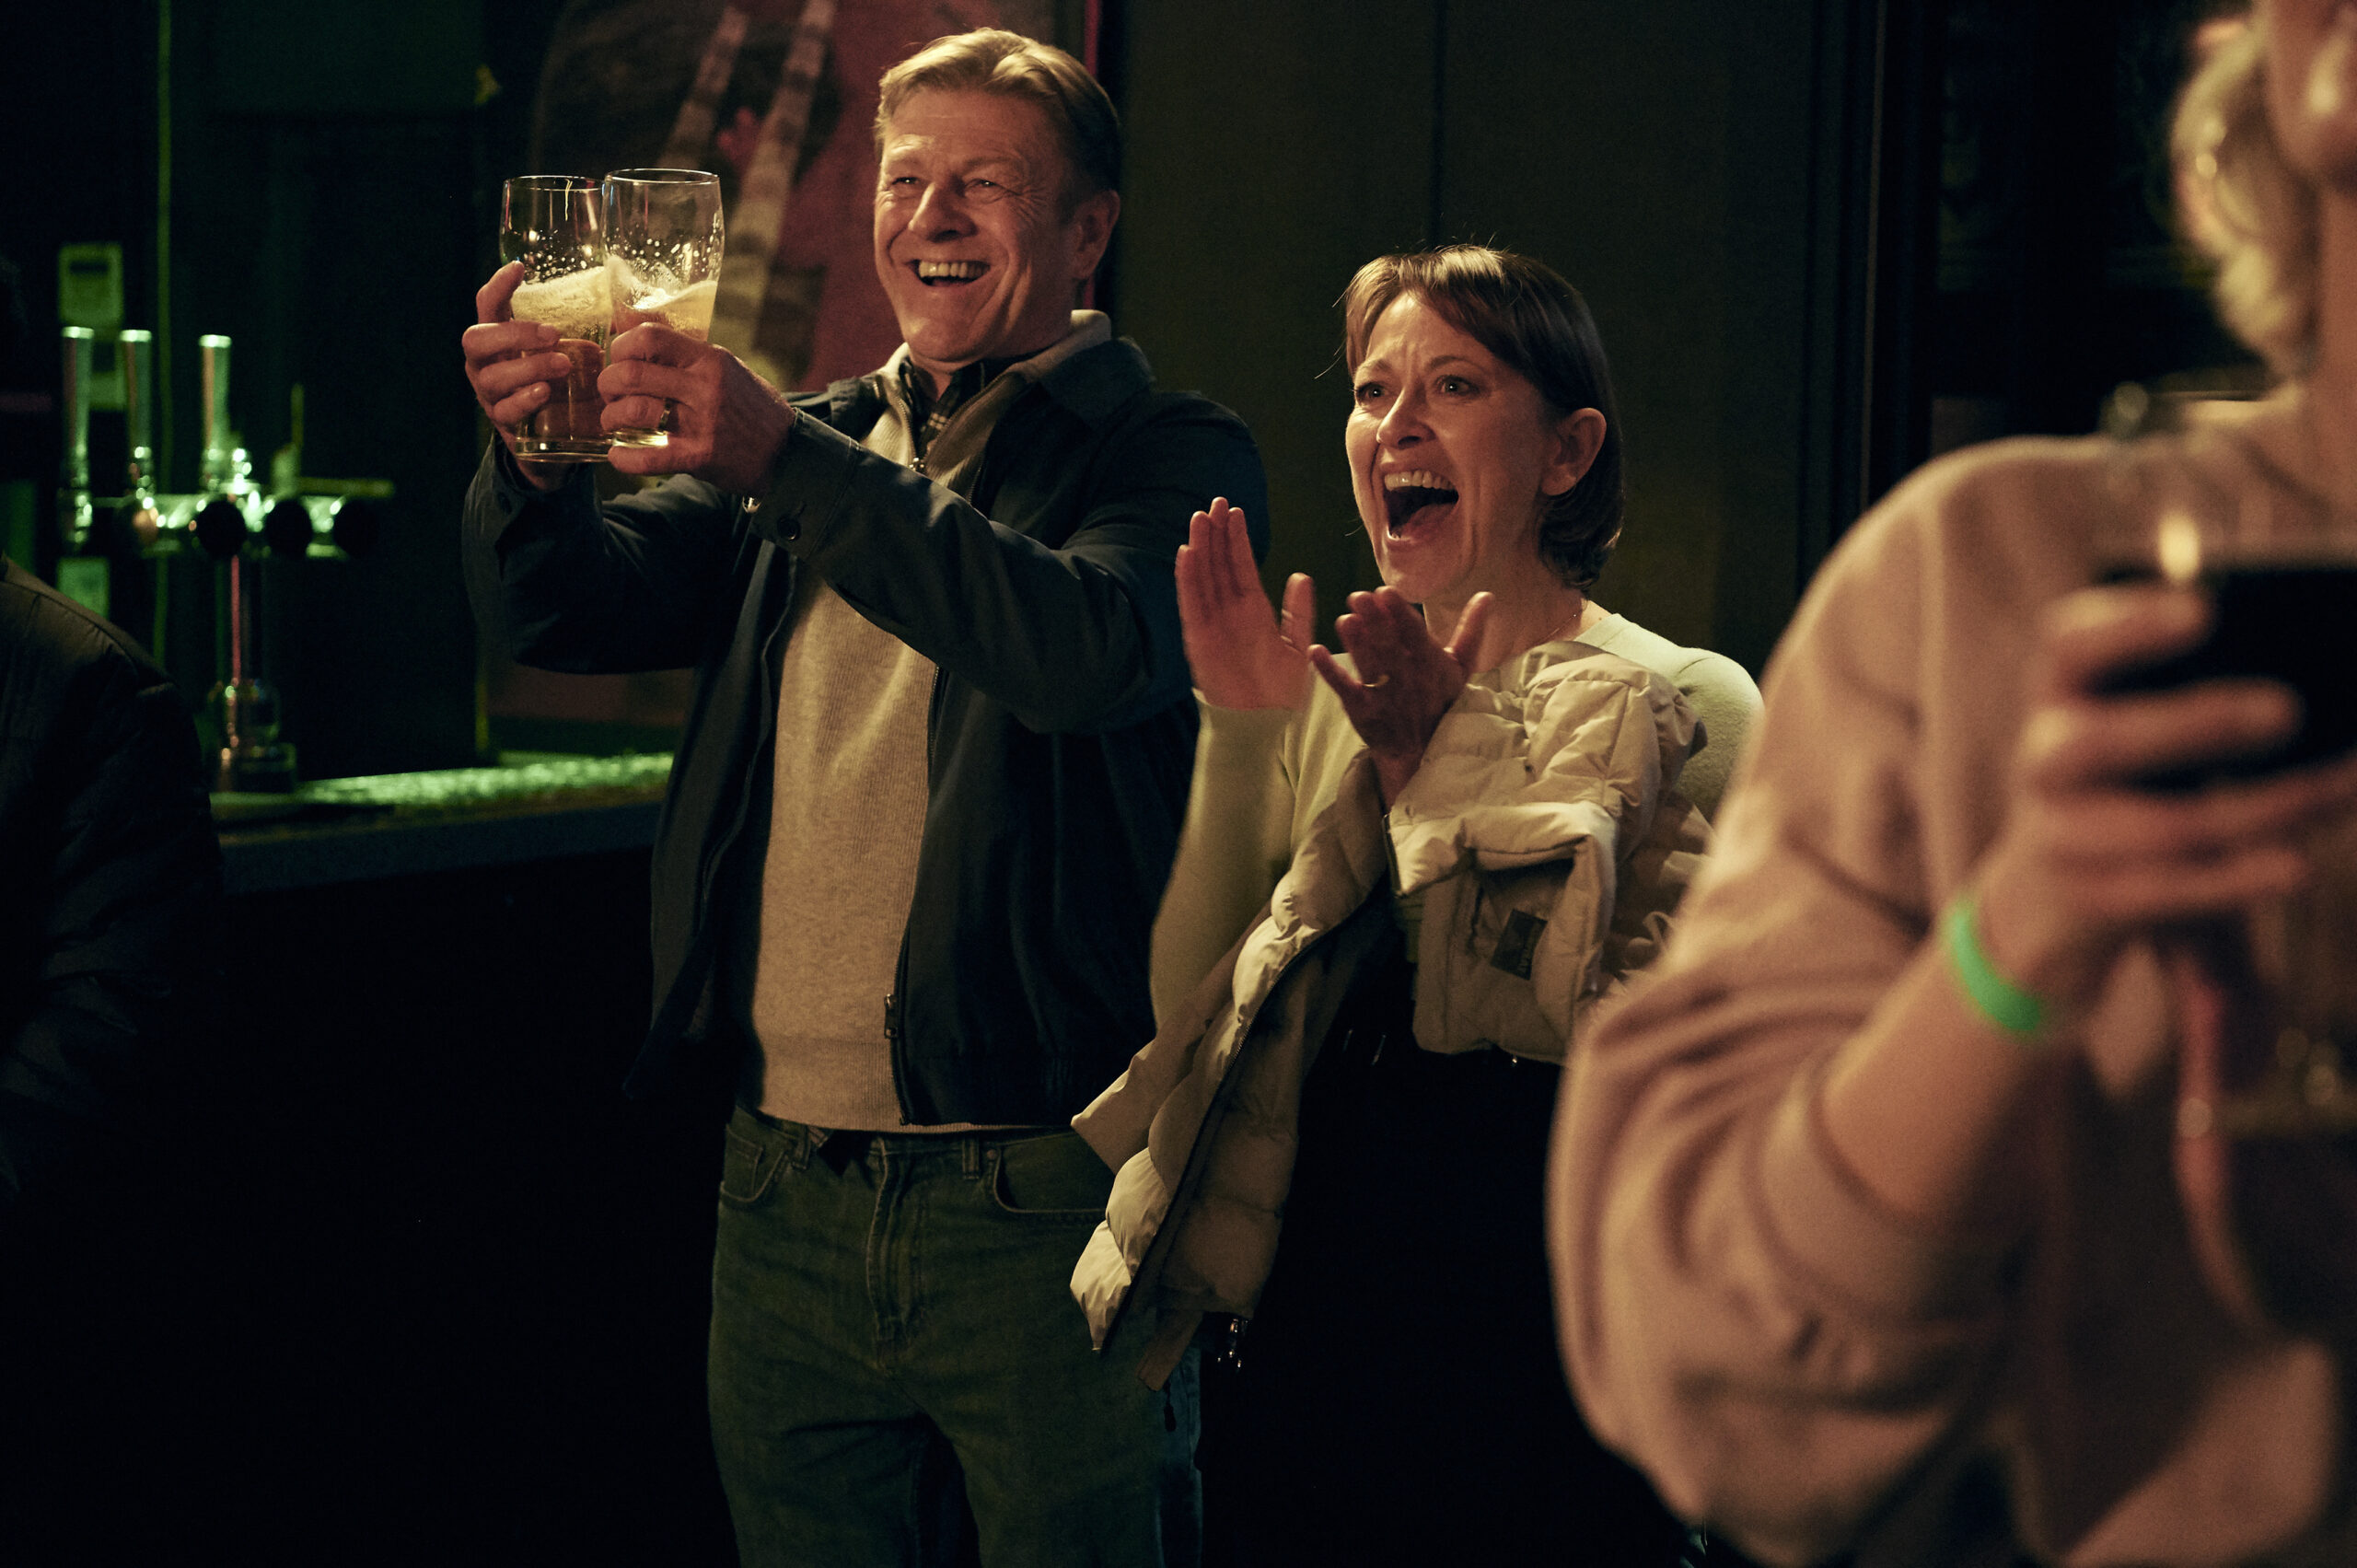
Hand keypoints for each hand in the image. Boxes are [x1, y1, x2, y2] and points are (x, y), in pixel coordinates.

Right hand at [460, 262, 576, 491]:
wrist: (557, 446)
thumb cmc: (564, 390)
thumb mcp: (574, 358)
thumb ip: (586, 336)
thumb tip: (624, 309)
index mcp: (499, 341)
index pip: (487, 306)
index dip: (498, 286)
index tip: (519, 267)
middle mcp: (486, 365)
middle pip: (476, 339)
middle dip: (514, 333)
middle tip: (553, 334)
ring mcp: (491, 396)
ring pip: (492, 376)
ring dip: (528, 367)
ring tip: (562, 365)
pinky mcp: (504, 425)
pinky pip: (505, 410)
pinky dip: (525, 399)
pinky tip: (545, 392)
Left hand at [599, 326, 796, 494]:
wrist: (787, 453)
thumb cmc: (753, 410)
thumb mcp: (729, 370)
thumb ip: (691, 360)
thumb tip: (643, 347)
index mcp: (710, 359)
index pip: (649, 337)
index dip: (621, 347)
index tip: (619, 360)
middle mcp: (705, 387)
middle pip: (632, 373)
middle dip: (608, 384)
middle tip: (610, 395)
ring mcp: (703, 423)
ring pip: (635, 411)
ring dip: (612, 419)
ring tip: (614, 424)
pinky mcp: (701, 457)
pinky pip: (649, 458)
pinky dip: (624, 459)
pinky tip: (618, 456)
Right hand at [1174, 498, 1312, 710]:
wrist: (1263, 724)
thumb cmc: (1280, 692)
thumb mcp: (1299, 647)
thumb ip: (1298, 612)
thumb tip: (1300, 575)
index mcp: (1254, 610)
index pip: (1242, 566)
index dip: (1237, 539)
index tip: (1235, 511)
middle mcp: (1230, 612)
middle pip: (1219, 564)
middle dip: (1216, 534)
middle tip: (1215, 503)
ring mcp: (1212, 623)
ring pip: (1203, 577)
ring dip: (1200, 548)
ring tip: (1199, 518)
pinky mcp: (1199, 639)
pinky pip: (1191, 604)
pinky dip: (1188, 579)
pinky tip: (1187, 553)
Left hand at [1310, 587, 1494, 803]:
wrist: (1422, 750)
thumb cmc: (1440, 700)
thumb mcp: (1460, 667)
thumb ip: (1470, 630)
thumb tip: (1486, 595)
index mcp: (1431, 665)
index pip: (1415, 635)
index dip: (1400, 615)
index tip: (1386, 592)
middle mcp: (1408, 679)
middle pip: (1389, 647)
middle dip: (1374, 622)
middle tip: (1358, 597)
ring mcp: (1383, 696)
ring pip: (1368, 666)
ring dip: (1355, 643)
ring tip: (1344, 620)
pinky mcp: (1362, 710)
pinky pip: (1345, 689)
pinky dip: (1330, 672)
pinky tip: (1316, 652)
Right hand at [1974, 581, 2356, 1011]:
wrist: (2049, 893)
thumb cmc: (2125, 783)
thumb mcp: (2135, 726)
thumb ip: (2194, 694)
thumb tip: (2296, 698)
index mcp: (2059, 697)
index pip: (2069, 647)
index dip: (2127, 627)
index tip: (2204, 611)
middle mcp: (2046, 762)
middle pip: (2102, 742)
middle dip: (2195, 726)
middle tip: (2286, 712)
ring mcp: (2061, 836)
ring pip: (2163, 827)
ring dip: (2265, 809)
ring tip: (2340, 790)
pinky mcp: (2093, 899)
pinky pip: (2172, 891)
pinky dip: (2239, 881)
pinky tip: (2296, 867)